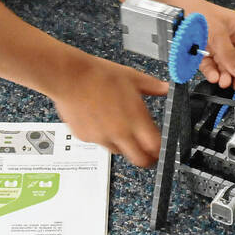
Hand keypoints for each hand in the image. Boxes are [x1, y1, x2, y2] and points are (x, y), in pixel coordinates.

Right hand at [51, 56, 167, 167]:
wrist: (70, 77)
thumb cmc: (99, 75)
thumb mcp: (131, 76)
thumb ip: (152, 86)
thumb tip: (165, 87)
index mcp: (135, 118)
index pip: (155, 147)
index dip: (160, 150)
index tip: (160, 148)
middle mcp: (120, 132)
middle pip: (140, 160)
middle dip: (146, 159)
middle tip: (147, 153)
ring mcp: (102, 137)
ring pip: (119, 152)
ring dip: (124, 146)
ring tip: (121, 128)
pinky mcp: (86, 138)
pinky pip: (100, 143)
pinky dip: (104, 136)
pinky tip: (101, 120)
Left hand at [181, 0, 234, 90]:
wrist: (173, 10)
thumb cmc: (196, 11)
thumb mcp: (218, 33)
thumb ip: (229, 54)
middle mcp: (227, 37)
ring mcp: (214, 46)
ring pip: (224, 65)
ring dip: (225, 75)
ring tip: (225, 82)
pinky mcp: (201, 53)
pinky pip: (210, 66)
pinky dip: (212, 73)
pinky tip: (214, 77)